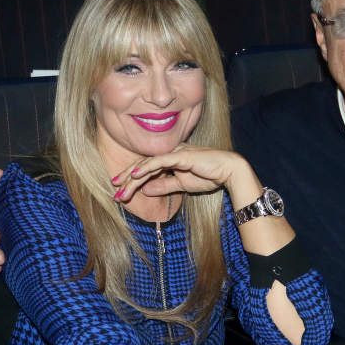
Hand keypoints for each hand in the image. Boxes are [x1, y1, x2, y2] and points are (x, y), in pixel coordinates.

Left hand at [110, 144, 251, 200]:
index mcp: (170, 158)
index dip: (131, 179)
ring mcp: (175, 152)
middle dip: (127, 179)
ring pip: (148, 163)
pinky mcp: (181, 155)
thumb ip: (164, 186)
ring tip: (121, 188)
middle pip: (142, 164)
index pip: (146, 167)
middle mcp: (170, 152)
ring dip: (132, 176)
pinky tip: (135, 175)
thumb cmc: (209, 176)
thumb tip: (146, 189)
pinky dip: (146, 167)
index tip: (120, 191)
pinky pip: (160, 161)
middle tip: (115, 192)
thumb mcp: (182, 185)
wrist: (229, 171)